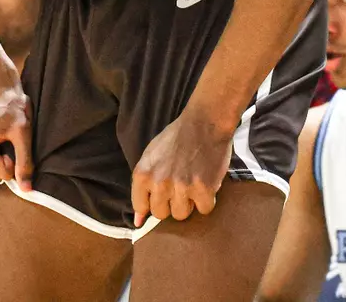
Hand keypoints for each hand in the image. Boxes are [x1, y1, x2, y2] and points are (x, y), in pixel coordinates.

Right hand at [0, 82, 32, 189]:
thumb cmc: (12, 107)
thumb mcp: (23, 133)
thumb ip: (25, 163)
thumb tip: (27, 190)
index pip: (3, 175)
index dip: (14, 159)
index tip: (11, 139)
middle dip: (6, 159)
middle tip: (6, 137)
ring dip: (0, 158)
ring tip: (0, 136)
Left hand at [130, 107, 232, 227]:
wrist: (204, 123)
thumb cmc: (177, 138)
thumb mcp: (151, 157)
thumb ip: (143, 187)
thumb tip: (138, 221)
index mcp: (142, 174)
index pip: (140, 206)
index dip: (152, 203)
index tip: (161, 196)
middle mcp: (159, 182)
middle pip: (161, 214)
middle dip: (170, 203)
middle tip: (179, 186)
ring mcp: (181, 187)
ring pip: (181, 214)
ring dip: (189, 203)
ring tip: (193, 184)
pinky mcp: (203, 189)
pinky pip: (204, 209)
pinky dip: (207, 199)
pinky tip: (206, 183)